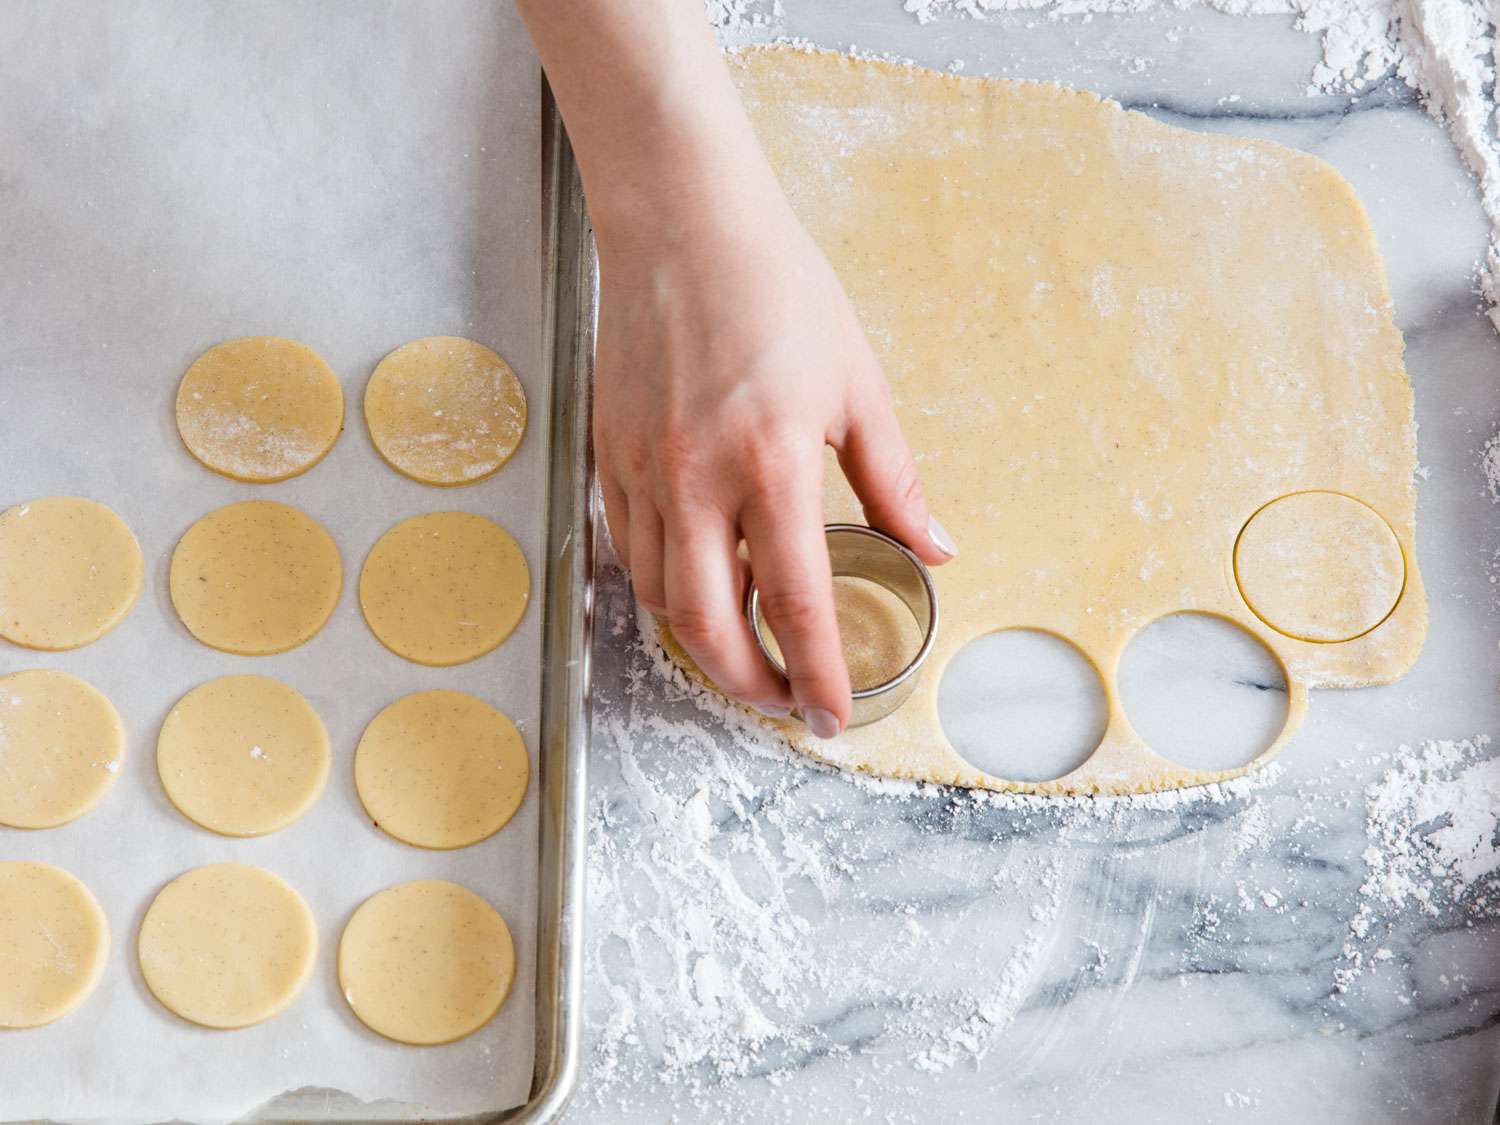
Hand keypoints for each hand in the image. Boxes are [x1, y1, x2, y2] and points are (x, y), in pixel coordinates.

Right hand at [593, 181, 955, 735]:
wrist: (683, 223)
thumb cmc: (777, 290)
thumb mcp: (859, 385)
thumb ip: (894, 481)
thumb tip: (935, 548)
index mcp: (774, 465)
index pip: (795, 605)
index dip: (816, 676)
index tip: (831, 717)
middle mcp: (697, 480)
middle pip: (708, 627)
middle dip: (747, 685)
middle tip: (783, 700)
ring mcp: (643, 470)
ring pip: (658, 597)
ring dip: (703, 641)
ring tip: (745, 647)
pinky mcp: (608, 454)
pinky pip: (629, 549)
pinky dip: (662, 586)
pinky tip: (698, 582)